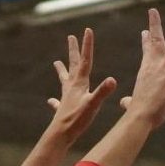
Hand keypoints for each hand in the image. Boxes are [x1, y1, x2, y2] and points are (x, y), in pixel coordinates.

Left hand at [47, 29, 117, 143]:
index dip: (87, 45)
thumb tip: (113, 80)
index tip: (87, 30)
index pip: (86, 60)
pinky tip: (52, 100)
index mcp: (79, 84)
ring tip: (56, 62)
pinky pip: (58, 102)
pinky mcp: (62, 109)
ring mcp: (65, 98)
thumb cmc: (76, 120)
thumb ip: (102, 92)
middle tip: (70, 37)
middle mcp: (71, 87)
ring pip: (64, 80)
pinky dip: (56, 100)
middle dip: (74, 51)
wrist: (59, 135)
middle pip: (73, 65)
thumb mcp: (93, 105)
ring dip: (61, 70)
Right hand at [119, 8, 164, 129]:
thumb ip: (128, 102)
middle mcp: (154, 66)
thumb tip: (124, 103)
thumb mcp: (132, 104)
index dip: (146, 40)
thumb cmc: (137, 114)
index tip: (146, 31)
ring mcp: (164, 70)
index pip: (147, 51)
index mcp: (146, 71)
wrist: (139, 117)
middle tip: (153, 11)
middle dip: (155, 25)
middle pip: (156, 41)